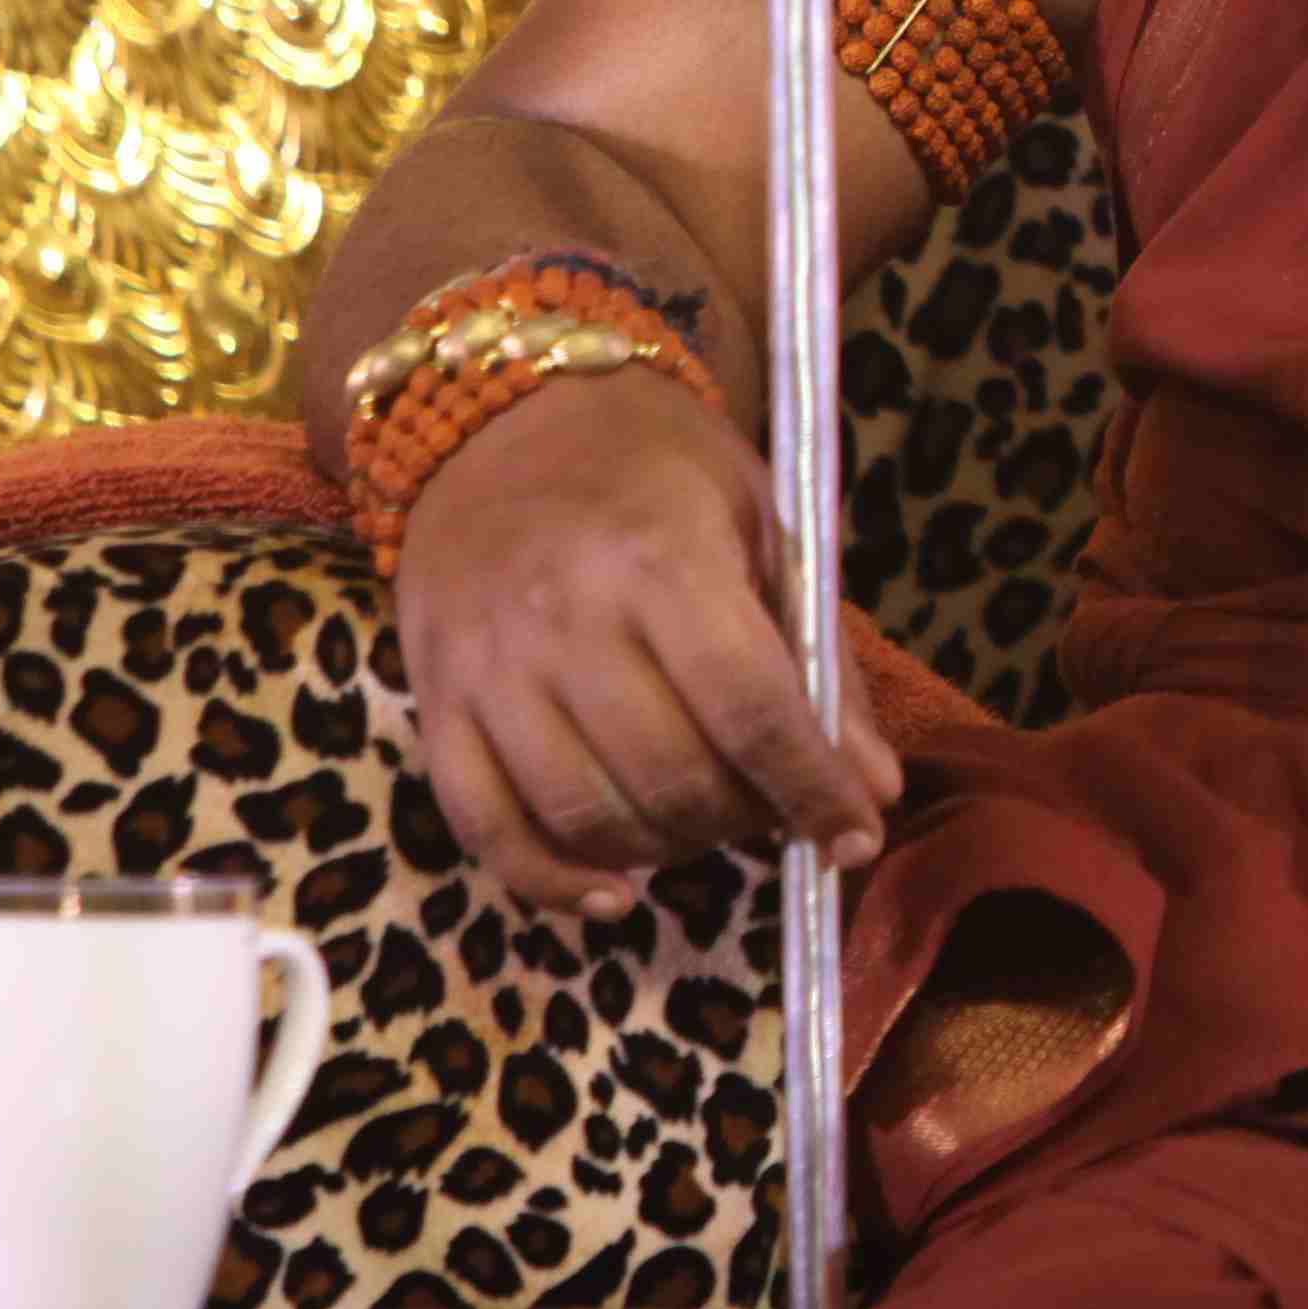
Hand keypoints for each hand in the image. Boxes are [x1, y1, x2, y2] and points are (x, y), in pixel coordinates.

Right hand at [384, 370, 905, 921]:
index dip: (813, 788)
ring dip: (667, 851)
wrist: (500, 414)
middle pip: (672, 774)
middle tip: (777, 811)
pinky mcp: (434, 701)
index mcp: (660, 558)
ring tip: (709, 827)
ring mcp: (489, 665)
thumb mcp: (762, 522)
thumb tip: (873, 789)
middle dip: (747, 818)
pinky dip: (551, 882)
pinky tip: (613, 894)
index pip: (750, 707)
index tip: (857, 834)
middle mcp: (565, 617)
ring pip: (587, 814)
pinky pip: (485, 828)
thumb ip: (817, 656)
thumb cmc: (656, 467)